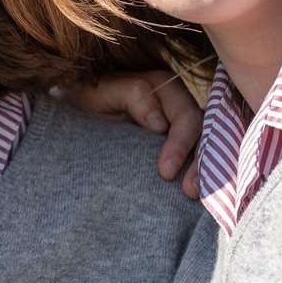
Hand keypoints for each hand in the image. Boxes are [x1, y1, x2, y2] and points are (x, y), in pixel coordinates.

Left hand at [59, 71, 201, 198]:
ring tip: (194, 195)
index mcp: (163, 87)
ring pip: (206, 146)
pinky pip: (197, 157)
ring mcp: (179, 125)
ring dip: (205, 171)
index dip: (180, 144)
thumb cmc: (86, 100)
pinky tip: (194, 195)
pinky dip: (200, 174)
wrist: (75, 113)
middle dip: (199, 162)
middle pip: (202, 134)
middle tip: (189, 191)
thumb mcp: (102, 92)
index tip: (165, 172)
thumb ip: (133, 95)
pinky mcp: (177, 144)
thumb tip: (161, 125)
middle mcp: (177, 104)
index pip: (185, 116)